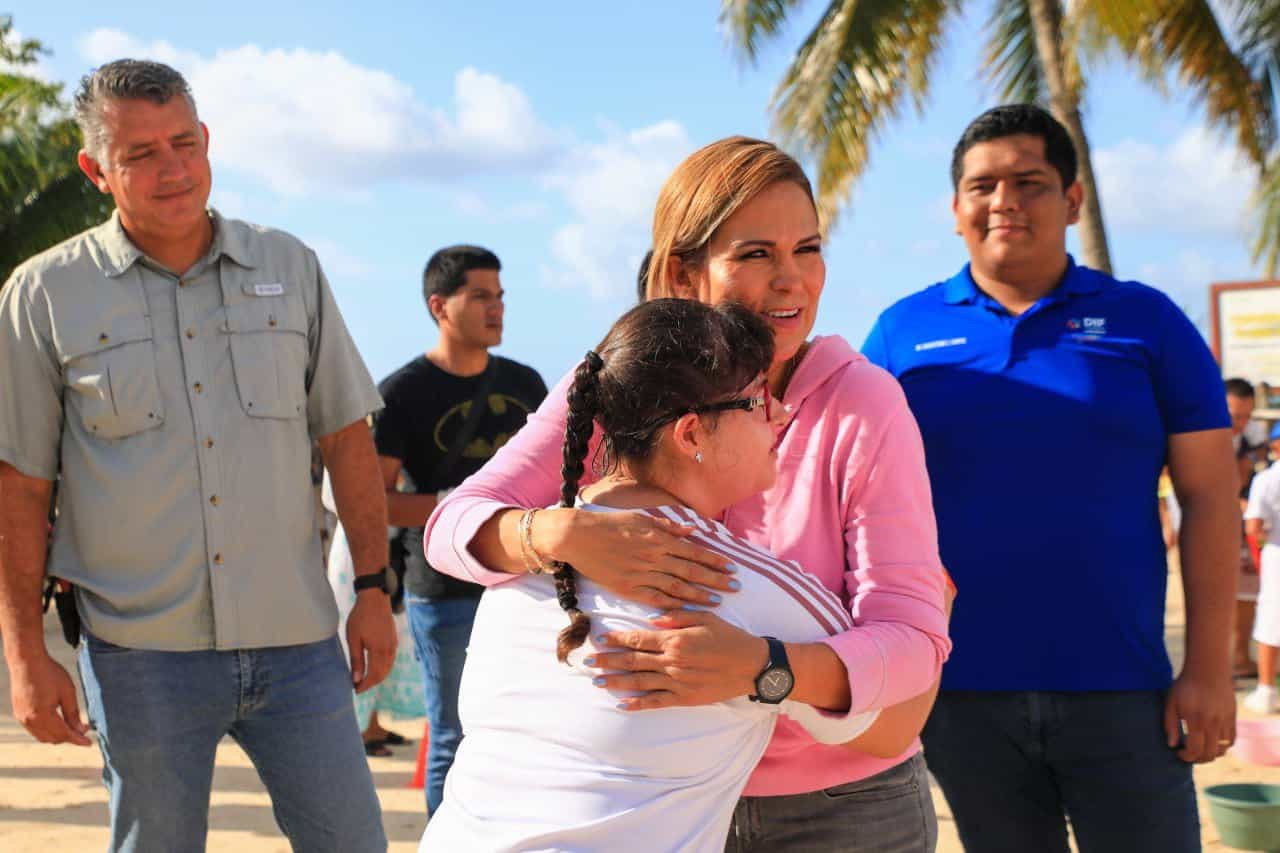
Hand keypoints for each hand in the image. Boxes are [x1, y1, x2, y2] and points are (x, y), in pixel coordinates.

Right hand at [9, 652, 90, 745]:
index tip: (89, 743)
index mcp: (42, 715)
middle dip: (69, 737)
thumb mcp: (67, 692)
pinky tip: (58, 723)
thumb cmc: (49, 673)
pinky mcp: (19, 714)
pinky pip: (35, 730)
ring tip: (73, 727)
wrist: (26, 662)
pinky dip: (47, 730)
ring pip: (42, 736)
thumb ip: (73, 713)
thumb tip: (80, 730)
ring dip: (58, 735)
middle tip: (83, 730)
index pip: (63, 734)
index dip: (77, 740)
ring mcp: (21, 718)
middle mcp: (29, 720)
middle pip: (52, 738)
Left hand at [346, 591, 396, 692]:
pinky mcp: (394, 641)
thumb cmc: (361, 618)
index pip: (374, 676)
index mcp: (379, 651)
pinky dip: (384, 669)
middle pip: (382, 674)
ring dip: (378, 677)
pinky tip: (375, 668)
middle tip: (358, 687)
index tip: (355, 690)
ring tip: (365, 680)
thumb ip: (356, 660)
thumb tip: (356, 679)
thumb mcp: (354, 639)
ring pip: (388, 668)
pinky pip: (391, 661)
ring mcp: (393, 645)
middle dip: (371, 683)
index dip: (365, 685)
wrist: (375, 599)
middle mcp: (389, 650)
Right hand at [539, 508, 738, 608]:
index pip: (694, 552)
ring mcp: (642, 573)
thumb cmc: (609, 524)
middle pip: (691, 571)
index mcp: (659, 538)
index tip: (731, 568)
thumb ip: (669, 527)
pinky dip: (673, 606)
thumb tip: (692, 531)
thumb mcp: (641, 518)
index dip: (714, 561)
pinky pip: (655, 599)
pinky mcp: (628, 587)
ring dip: (700, 595)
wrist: (578, 536)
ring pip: (677, 587)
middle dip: (716, 580)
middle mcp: (654, 556)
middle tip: (735, 587)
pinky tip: (687, 610)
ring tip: (718, 601)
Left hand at [586, 608, 767, 710]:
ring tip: (596, 681)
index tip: (599, 639)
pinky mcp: (685, 698)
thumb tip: (652, 620)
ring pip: (639, 682)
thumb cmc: (729, 637)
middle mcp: (672, 661)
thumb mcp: (704, 617)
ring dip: (616, 682)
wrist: (752, 665)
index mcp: (675, 639)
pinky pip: (656, 702)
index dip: (616, 639)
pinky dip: (638, 704)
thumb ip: (676, 616)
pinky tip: (622, 704)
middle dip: (608, 661)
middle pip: (632, 661)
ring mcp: (677, 681)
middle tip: (587, 662)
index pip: (638, 638)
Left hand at [1163, 666, 1235, 762]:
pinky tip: (1213, 742)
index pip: (1195, 750)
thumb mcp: (1171, 702)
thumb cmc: (1185, 685)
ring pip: (1223, 749)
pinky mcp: (1233, 717)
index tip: (1179, 753)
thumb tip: (1172, 745)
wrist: (1207, 669)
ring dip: (1212, 753)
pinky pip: (1232, 740)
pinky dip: (1224, 746)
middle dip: (1198, 759)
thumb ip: (1170, 725)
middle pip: (1210, 754)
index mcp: (1196, 720)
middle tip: (1189, 754)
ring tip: (1201, 748)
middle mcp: (1213, 723)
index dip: (1186, 757)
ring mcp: (1225, 721)